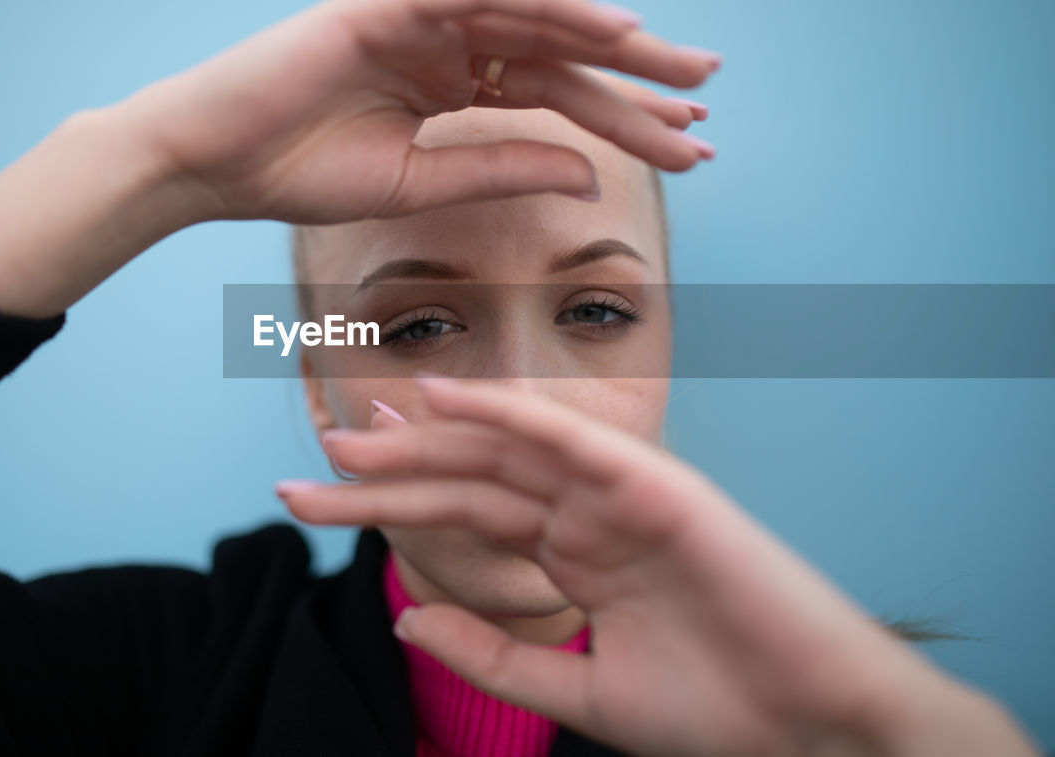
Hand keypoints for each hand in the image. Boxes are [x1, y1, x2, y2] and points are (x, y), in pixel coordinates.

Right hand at [116, 0, 720, 224]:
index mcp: (449, 88)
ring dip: (612, 40)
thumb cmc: (299, 174)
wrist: (210, 164)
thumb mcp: (421, 183)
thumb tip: (588, 174)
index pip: (553, 96)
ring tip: (682, 70)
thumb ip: (503, 167)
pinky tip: (612, 28)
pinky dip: (548, 4)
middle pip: (560, 54)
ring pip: (536, 19)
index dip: (621, 118)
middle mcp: (445, 46)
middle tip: (709, 100)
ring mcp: (420, 18)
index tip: (687, 145)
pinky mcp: (391, 1)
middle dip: (637, 78)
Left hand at [276, 374, 1040, 756]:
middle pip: (468, 479)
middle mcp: (587, 514)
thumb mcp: (577, 689)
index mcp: (571, 553)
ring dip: (427, 438)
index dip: (389, 504)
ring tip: (347, 437)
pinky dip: (511, 414)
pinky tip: (445, 399)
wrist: (813, 732)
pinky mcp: (660, 487)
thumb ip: (492, 652)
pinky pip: (574, 441)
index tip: (315, 496)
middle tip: (307, 466)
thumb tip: (404, 618)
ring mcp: (621, 495)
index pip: (463, 514)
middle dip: (388, 472)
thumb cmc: (716, 711)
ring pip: (507, 452)